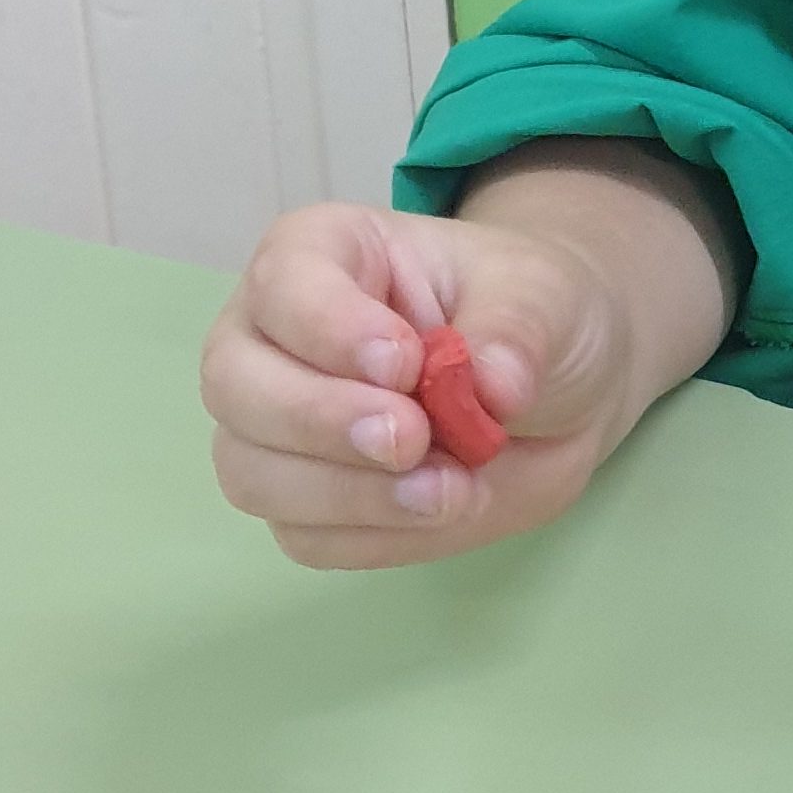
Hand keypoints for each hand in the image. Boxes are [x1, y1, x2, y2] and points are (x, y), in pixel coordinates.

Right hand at [201, 199, 638, 569]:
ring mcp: (278, 428)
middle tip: (414, 439)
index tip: (406, 362)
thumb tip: (491, 388)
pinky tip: (439, 512)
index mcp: (322, 256)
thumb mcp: (547, 297)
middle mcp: (274, 339)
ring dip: (349, 494)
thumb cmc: (531, 316)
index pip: (280, 283)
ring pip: (253, 473)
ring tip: (450, 489)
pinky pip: (304, 537)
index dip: (329, 327)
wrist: (559, 391)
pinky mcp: (305, 504)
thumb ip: (516, 331)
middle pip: (234, 385)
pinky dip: (373, 535)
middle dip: (320, 420)